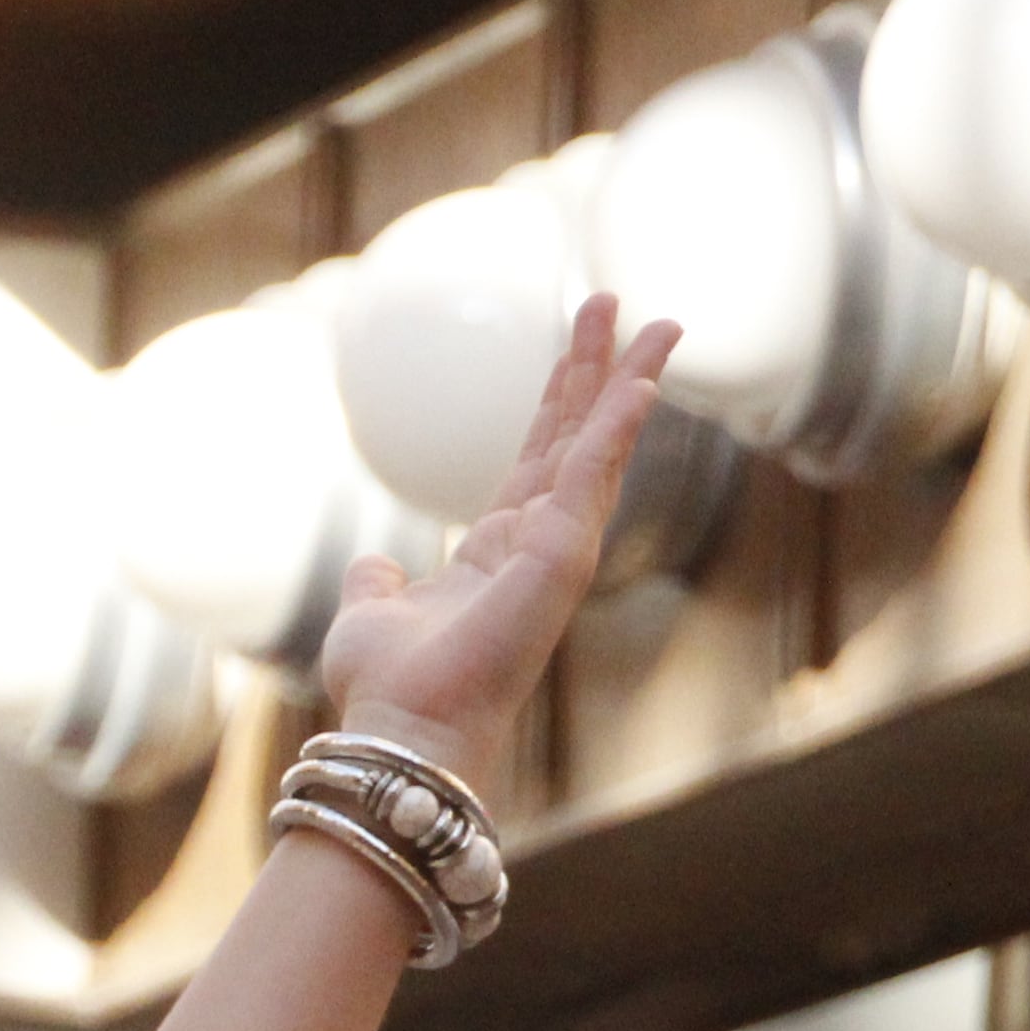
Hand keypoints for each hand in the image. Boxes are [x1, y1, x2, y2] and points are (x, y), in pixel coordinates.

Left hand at [309, 296, 681, 789]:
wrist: (406, 729)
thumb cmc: (389, 688)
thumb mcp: (373, 613)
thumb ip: (378, 582)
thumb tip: (375, 565)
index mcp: (499, 551)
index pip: (539, 459)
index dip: (558, 401)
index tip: (575, 347)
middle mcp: (539, 544)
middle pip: (578, 436)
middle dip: (599, 368)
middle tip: (616, 301)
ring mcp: (558, 549)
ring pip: (601, 445)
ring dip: (628, 381)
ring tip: (657, 321)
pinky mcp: (561, 554)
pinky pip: (594, 474)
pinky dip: (617, 426)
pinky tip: (640, 380)